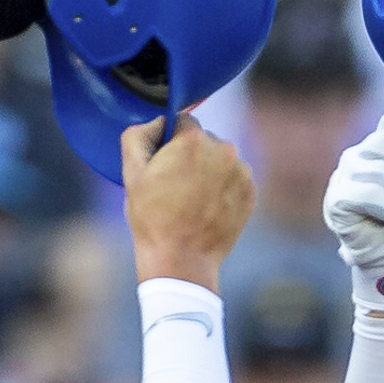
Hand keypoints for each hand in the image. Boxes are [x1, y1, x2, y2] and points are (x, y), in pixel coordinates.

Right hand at [123, 114, 255, 293]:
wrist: (182, 261)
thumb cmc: (153, 218)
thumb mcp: (132, 173)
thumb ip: (138, 135)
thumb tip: (157, 121)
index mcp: (194, 140)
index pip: (181, 121)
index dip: (169, 141)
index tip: (163, 164)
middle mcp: (224, 149)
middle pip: (204, 140)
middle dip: (190, 155)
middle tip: (175, 185)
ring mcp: (241, 172)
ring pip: (220, 159)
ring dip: (209, 170)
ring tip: (192, 199)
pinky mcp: (251, 192)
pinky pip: (234, 179)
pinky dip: (222, 187)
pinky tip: (207, 207)